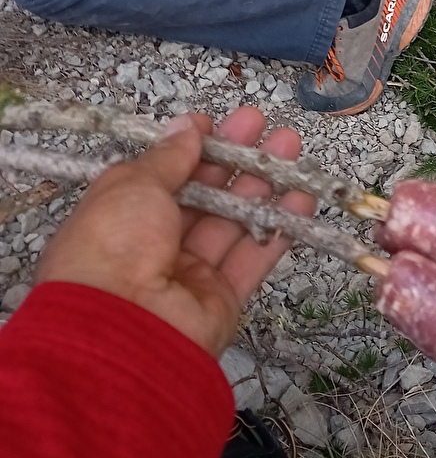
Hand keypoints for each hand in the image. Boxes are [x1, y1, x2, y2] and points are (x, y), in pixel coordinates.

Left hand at [35, 106, 314, 356]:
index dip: (190, 148)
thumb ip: (168, 156)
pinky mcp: (222, 300)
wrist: (119, 334)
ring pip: (234, 221)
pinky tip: (302, 197)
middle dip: (235, 157)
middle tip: (264, 125)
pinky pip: (254, 257)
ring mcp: (190, 274)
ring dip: (265, 184)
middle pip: (204, 194)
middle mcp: (154, 244)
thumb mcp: (132, 185)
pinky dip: (280, 227)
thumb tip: (187, 126)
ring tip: (291, 146)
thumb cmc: (111, 248)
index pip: (163, 175)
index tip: (215, 123)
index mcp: (121, 216)